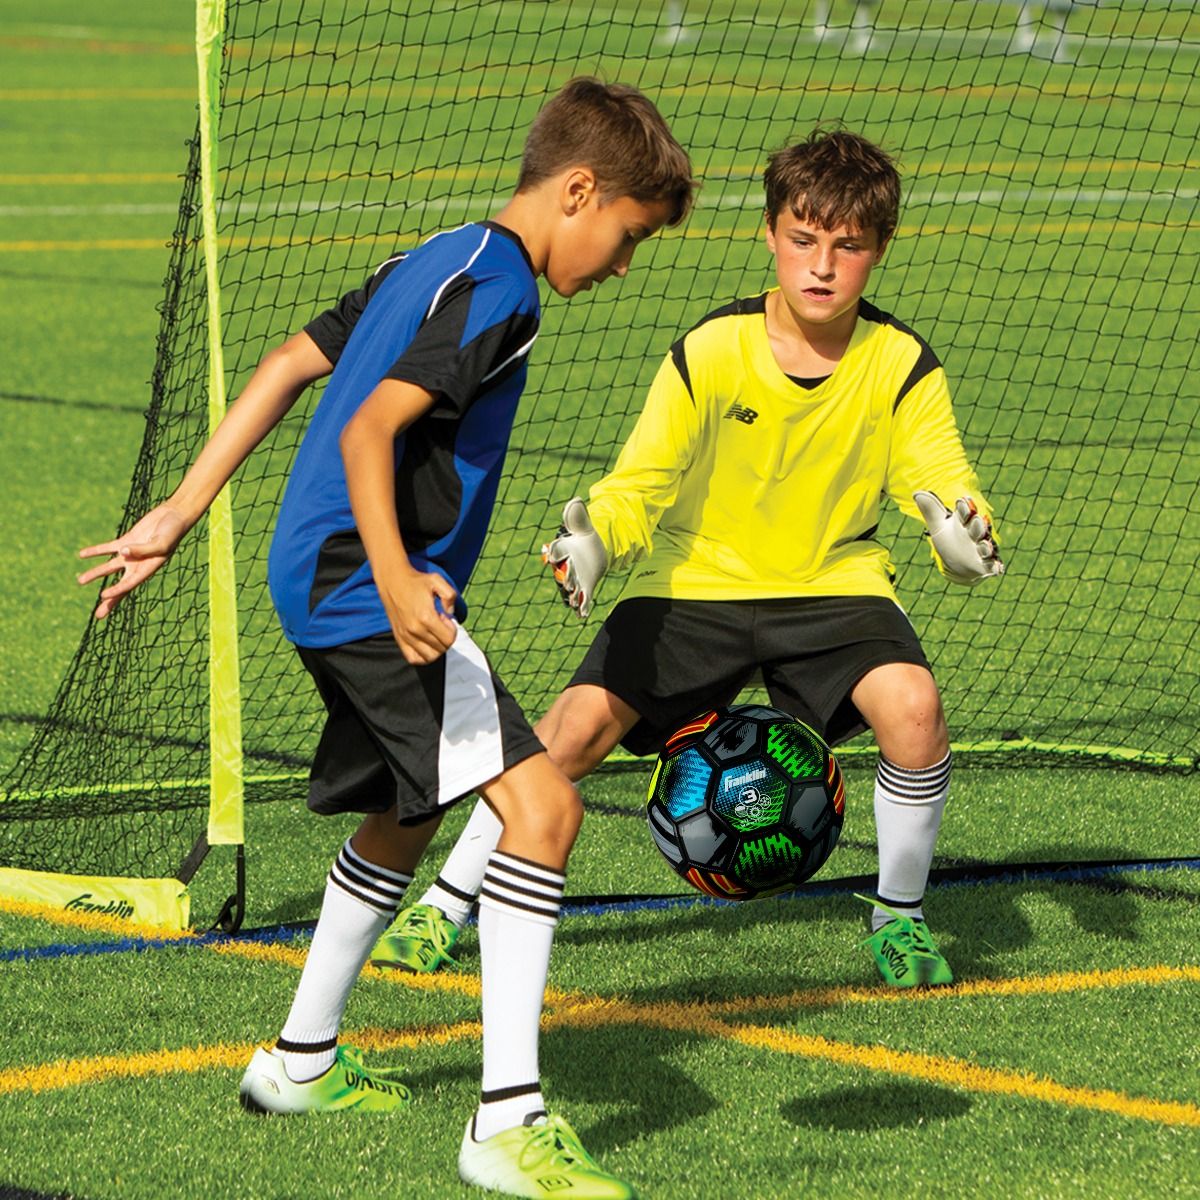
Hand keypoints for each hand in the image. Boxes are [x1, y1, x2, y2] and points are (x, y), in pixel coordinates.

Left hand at [77, 503, 190, 618]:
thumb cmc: (172, 532)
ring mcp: (130, 553)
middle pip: (120, 585)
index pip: (130, 583)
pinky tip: (82, 555)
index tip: (104, 596)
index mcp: (149, 568)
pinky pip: (107, 548)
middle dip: (109, 600)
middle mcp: (138, 565)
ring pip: (109, 567)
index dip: (117, 590)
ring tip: (80, 581)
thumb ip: (142, 549)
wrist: (174, 516)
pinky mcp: (126, 540)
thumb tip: (121, 552)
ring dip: (95, 574)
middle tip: (98, 615)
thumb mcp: (161, 542)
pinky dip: (95, 552)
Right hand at [380, 565, 458, 664]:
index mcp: (426, 617)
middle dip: (445, 636)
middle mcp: (415, 630)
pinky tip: (425, 643)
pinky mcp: (399, 639)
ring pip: (430, 657)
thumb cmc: (416, 581)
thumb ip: (450, 595)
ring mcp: (406, 636)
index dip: (452, 630)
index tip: (445, 618)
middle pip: (441, 648)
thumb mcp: (437, 581)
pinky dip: (423, 656)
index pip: (449, 639)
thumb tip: (451, 613)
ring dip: (436, 647)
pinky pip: (413, 658)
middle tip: (439, 623)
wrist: (393, 581)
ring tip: (432, 632)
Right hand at [541, 497, 607, 618]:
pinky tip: (583, 615)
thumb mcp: (582, 524)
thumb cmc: (583, 536)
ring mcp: (574, 579)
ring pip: (570, 589)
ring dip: (572, 595)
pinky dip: (582, 607)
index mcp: (562, 550)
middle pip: (562, 573)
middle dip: (565, 578)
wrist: (594, 548)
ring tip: (575, 600)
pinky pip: (582, 599)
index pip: (555, 552)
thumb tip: (576, 500)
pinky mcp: (585, 588)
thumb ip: (578, 516)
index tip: (550, 556)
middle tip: (568, 582)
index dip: (553, 554)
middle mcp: (564, 567)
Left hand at [914, 491, 1003, 585]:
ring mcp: (982, 550)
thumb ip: (931, 510)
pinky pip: (992, 566)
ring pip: (986, 546)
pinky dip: (995, 567)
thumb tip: (916, 493)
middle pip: (978, 528)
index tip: (961, 501)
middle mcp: (976, 534)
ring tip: (985, 545)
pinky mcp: (986, 565)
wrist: (959, 564)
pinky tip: (997, 569)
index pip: (964, 513)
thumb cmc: (950, 540)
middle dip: (978, 525)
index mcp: (965, 523)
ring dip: (986, 546)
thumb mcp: (939, 526)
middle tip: (978, 520)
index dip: (964, 508)